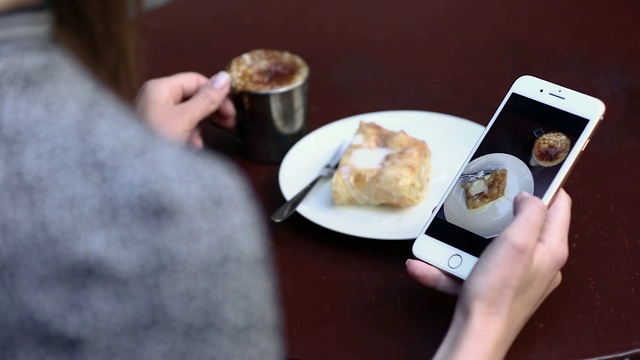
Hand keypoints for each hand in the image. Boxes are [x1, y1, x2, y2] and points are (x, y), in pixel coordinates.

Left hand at [135, 71, 235, 147]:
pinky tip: (192, 148)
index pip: (196, 81)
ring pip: (187, 113)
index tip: (231, 111)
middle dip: (211, 110)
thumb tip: (225, 77)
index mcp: (160, 88)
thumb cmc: (155, 141)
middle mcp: (155, 97)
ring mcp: (154, 114)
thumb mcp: (186, 119)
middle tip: (229, 122)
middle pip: (192, 96)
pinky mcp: (155, 130)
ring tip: (202, 142)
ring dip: (200, 126)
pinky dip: (189, 135)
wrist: (134, 174)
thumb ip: (207, 99)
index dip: (216, 93)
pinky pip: (178, 126)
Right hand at [407, 189, 570, 358]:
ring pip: (492, 246)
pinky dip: (450, 264)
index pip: (560, 205)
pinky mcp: (494, 288)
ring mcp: (516, 277)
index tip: (524, 171)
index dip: (545, 184)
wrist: (476, 334)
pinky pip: (472, 268)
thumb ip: (530, 213)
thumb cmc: (498, 292)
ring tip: (445, 232)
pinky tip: (424, 263)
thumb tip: (530, 197)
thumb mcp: (518, 242)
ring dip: (465, 239)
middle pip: (524, 224)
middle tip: (482, 198)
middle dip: (498, 211)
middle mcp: (538, 263)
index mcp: (550, 249)